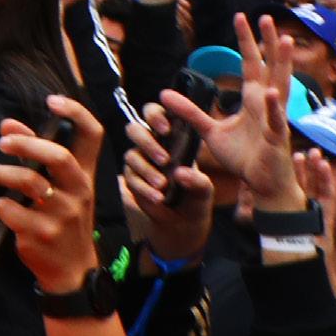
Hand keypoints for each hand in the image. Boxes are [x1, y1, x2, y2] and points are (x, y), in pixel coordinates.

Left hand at [0, 95, 103, 293]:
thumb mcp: (58, 186)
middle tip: (3, 143)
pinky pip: (11, 210)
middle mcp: (79, 192)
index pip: (93, 135)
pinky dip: (0, 205)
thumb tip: (7, 124)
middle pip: (58, 156)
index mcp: (84, 174)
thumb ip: (34, 153)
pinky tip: (0, 207)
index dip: (76, 112)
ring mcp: (63, 215)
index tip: (52, 101)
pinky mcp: (42, 235)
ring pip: (28, 182)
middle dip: (26, 143)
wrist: (71, 271)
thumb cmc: (61, 217)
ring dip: (1, 173)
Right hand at [121, 104, 214, 265]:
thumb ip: (197, 181)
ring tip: (163, 185)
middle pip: (135, 129)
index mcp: (170, 137)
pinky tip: (158, 197)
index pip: (155, 114)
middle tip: (165, 159)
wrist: (184, 221)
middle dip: (147, 142)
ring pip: (131, 155)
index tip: (166, 129)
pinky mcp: (131, 178)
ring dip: (147, 169)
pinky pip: (131, 178)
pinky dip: (144, 188)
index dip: (156, 116)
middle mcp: (150, 145)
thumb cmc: (196, 195)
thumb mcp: (204, 188)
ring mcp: (139, 161)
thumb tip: (180, 173)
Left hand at [161, 12, 301, 208]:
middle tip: (265, 16)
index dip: (247, 41)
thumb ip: (190, 112)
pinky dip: (274, 107)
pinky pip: (276, 121)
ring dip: (282, 63)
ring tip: (284, 40)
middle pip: (269, 67)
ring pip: (280, 86)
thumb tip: (163, 94)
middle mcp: (267, 104)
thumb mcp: (210, 131)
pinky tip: (271, 91)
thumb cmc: (243, 158)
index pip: (251, 64)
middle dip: (268, 42)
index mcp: (253, 100)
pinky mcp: (276, 139)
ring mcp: (275, 120)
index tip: (242, 17)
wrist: (260, 185)